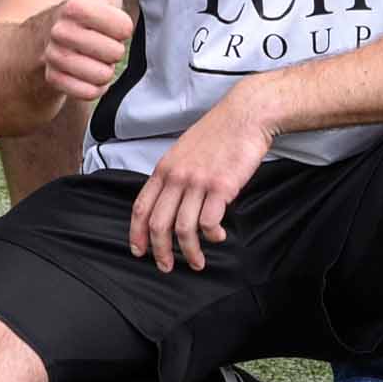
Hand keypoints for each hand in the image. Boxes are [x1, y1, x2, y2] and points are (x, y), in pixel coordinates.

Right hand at [39, 0, 134, 104]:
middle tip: (100, 41)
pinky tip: (86, 72)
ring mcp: (54, 57)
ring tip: (93, 55)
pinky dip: (93, 86)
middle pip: (114, 54)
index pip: (123, 28)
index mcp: (75, 5)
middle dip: (113, 50)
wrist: (44, 41)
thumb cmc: (83, 11)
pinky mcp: (53, 80)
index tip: (110, 23)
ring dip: (103, 68)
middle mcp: (60, 31)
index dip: (122, 27)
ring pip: (102, 74)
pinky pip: (90, 91)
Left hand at [130, 79, 275, 272]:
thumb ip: (174, 175)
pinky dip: (212, 236)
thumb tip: (170, 202)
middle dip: (160, 251)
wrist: (245, 115)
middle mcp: (177, 176)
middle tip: (166, 266)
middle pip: (158, 224)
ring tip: (197, 262)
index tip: (139, 251)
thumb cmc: (219, 132)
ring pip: (183, 229)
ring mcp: (198, 182)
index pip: (141, 207)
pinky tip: (218, 236)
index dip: (137, 234)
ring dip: (189, 252)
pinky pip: (209, 222)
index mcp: (164, 168)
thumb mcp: (184, 150)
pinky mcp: (221, 187)